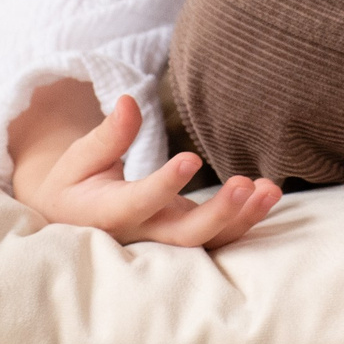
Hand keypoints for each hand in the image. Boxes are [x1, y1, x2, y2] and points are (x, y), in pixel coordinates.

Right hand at [12, 91, 280, 248]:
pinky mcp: (185, 235)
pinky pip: (220, 237)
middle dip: (218, 213)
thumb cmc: (76, 184)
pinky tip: (268, 194)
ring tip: (270, 189)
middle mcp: (142, 234)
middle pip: (184, 235)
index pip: (138, 202)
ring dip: (243, 218)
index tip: (191, 158)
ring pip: (209, 241)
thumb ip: (108, 135)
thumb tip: (129, 101)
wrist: (73, 221)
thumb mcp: (80, 158)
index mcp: (108, 214)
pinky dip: (246, 220)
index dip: (164, 185)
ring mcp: (167, 239)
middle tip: (244, 184)